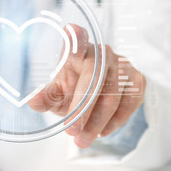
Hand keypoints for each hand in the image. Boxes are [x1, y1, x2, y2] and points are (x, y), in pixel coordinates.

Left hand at [29, 24, 145, 147]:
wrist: (95, 94)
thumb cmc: (74, 88)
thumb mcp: (57, 94)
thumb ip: (46, 97)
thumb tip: (33, 102)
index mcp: (79, 51)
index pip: (77, 41)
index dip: (76, 38)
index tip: (72, 30)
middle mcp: (103, 53)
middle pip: (96, 81)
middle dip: (83, 110)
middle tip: (71, 132)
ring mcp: (123, 65)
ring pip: (113, 97)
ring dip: (98, 123)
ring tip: (83, 140)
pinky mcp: (138, 79)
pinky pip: (130, 103)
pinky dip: (116, 121)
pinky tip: (102, 132)